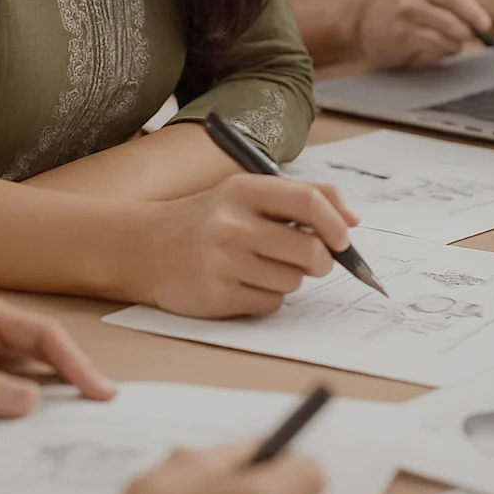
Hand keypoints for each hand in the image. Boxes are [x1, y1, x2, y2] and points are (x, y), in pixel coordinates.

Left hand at [0, 292, 114, 416]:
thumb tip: (31, 401)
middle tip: (105, 412)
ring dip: (50, 391)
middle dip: (74, 377)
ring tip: (81, 421)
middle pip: (41, 350)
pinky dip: (21, 401)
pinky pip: (2, 384)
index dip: (76, 363)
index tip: (101, 393)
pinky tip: (32, 423)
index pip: (42, 334)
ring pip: (24, 368)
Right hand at [139, 173, 358, 316]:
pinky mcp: (216, 296)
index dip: (335, 224)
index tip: (342, 239)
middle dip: (320, 260)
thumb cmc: (206, 218)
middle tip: (311, 259)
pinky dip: (268, 296)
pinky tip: (243, 282)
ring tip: (262, 265)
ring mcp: (222, 262)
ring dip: (289, 278)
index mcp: (243, 190)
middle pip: (309, 251)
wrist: (142, 247)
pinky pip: (270, 303)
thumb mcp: (244, 193)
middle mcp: (232, 224)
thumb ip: (300, 197)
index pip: (308, 202)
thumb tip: (351, 221)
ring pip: (292, 281)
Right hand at [356, 0, 493, 68]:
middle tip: (467, 39)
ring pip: (446, 39)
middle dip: (466, 34)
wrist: (359, 22)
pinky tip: (425, 49)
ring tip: (440, 43)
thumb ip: (447, 8)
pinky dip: (437, 54)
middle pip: (454, 21)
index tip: (486, 25)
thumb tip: (478, 26)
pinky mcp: (400, 38)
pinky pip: (433, 50)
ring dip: (451, 46)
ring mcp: (404, 19)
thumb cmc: (396, 11)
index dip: (473, 11)